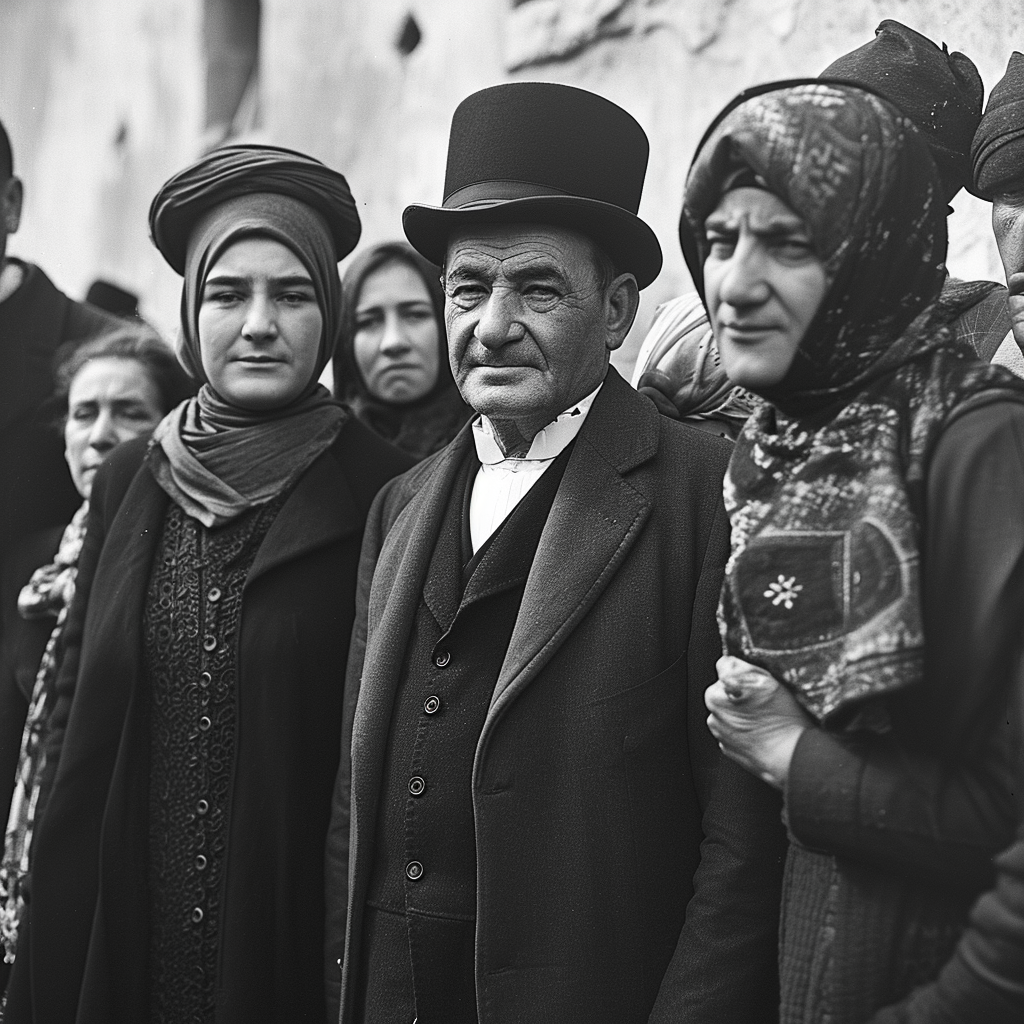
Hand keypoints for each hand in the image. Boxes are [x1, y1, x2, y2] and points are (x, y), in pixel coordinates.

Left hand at [705, 655, 811, 789]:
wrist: (790, 759)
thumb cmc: (780, 721)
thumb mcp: (765, 681)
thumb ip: (738, 667)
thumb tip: (725, 662)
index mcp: (715, 695)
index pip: (725, 670)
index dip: (744, 672)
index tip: (757, 681)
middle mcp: (713, 715)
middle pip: (727, 691)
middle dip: (743, 693)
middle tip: (765, 701)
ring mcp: (721, 735)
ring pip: (732, 712)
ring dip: (745, 712)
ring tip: (767, 718)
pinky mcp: (730, 749)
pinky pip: (737, 730)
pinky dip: (747, 728)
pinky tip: (764, 731)